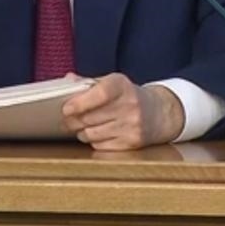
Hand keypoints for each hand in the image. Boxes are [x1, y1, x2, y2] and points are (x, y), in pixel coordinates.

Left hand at [61, 73, 184, 149]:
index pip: (100, 94)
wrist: (159, 112)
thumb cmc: (128, 96)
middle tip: (67, 119)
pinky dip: (94, 141)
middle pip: (90, 117)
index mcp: (122, 85)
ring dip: (81, 132)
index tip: (66, 108)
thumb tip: (68, 80)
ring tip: (81, 126)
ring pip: (93, 133)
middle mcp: (130, 104)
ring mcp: (132, 125)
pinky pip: (101, 146)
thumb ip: (89, 82)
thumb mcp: (112, 83)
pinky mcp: (132, 142)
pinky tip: (96, 134)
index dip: (80, 102)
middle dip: (73, 120)